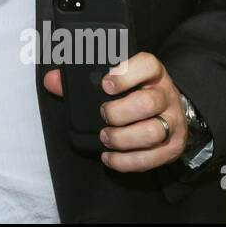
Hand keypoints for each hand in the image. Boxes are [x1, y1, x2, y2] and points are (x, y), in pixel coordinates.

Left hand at [42, 51, 187, 170]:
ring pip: (152, 132)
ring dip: (123, 139)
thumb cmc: (137, 92)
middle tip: (103, 115)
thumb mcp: (118, 79)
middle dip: (119, 112)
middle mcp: (166, 95)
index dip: (126, 74)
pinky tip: (109, 157)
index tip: (106, 84)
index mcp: (152, 73)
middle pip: (148, 102)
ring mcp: (173, 122)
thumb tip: (52, 80)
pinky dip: (127, 161)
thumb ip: (83, 78)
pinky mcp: (172, 147)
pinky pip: (152, 158)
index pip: (147, 65)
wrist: (172, 111)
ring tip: (105, 138)